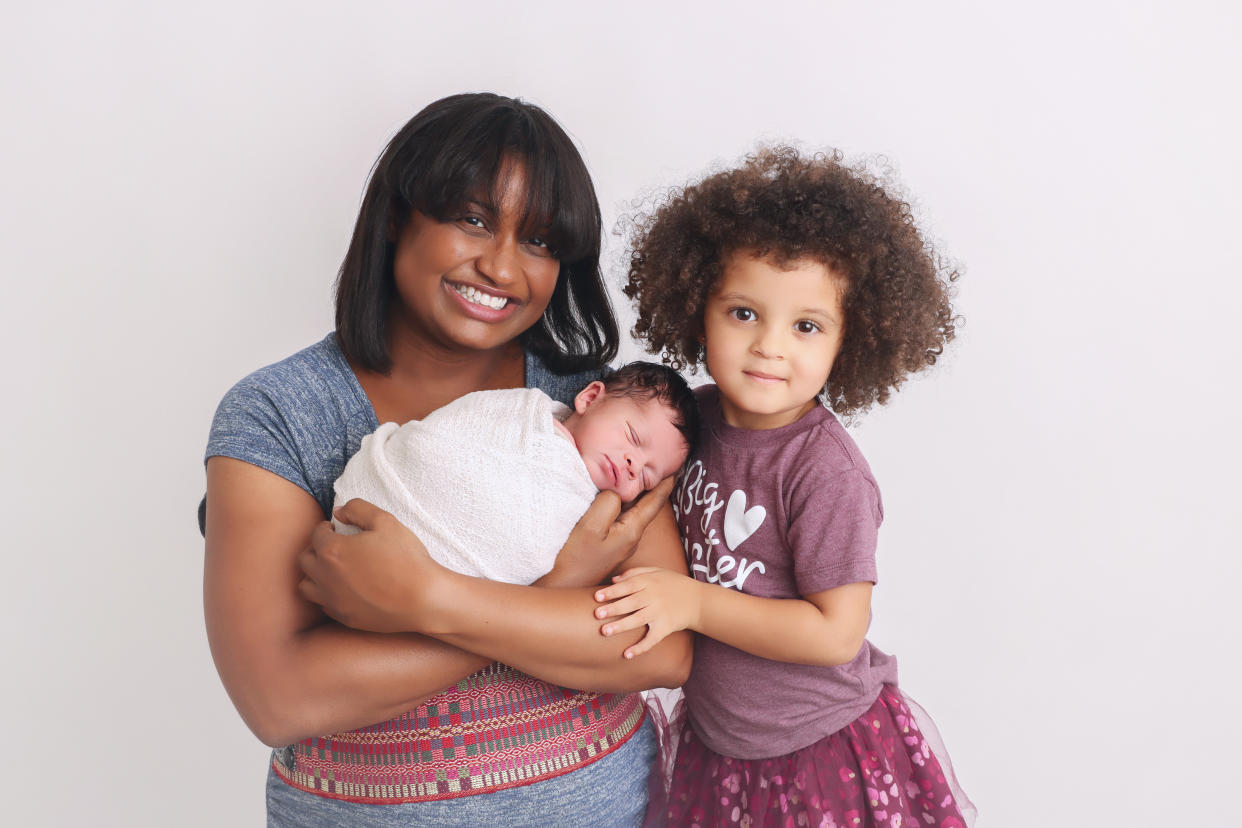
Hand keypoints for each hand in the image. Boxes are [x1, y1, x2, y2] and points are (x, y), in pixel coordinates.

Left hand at [298, 498, 444, 632]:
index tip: (335, 528)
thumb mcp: (386, 521)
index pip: (316, 535)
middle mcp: (325, 577)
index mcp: (332, 551)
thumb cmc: (406, 559)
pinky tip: (343, 588)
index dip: (325, 528)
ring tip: (332, 568)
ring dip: (314, 573)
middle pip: (305, 560)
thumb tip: (339, 512)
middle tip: (333, 545)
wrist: (423, 599)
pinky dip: (327, 594)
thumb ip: (358, 509)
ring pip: (306, 586)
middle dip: (316, 548)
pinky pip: (323, 604)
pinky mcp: (343, 617)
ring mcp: (333, 600)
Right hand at [543, 477, 675, 587]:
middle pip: (648, 505)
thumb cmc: (575, 558)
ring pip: (634, 510)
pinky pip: (621, 517)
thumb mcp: (592, 525)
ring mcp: (621, 542)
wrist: (562, 586)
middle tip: (659, 465)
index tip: (677, 467)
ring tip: (640, 475)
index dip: (666, 483)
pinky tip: (617, 495)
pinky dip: (624, 502)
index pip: (655, 501)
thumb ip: (609, 503)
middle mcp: (632, 537)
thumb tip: (618, 491)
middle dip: (654, 485)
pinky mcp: (609, 544)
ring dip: (638, 493)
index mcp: (632, 530)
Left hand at [593, 566, 699, 658]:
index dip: (612, 591)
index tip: (597, 596)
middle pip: (631, 603)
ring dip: (621, 626)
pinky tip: (627, 655)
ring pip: (638, 620)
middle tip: (596, 614)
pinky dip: (640, 647)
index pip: (628, 586)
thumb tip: (613, 579)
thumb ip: (635, 573)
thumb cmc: (674, 584)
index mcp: (649, 582)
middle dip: (613, 609)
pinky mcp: (666, 627)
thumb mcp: (657, 572)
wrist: (698, 600)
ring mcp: (660, 613)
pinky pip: (652, 639)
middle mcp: (654, 597)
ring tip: (605, 632)